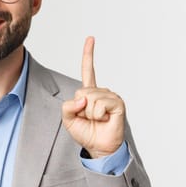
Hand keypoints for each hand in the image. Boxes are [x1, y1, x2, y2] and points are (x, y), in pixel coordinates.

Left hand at [62, 36, 125, 157]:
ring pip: (89, 99)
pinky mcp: (118, 103)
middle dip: (81, 109)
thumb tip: (83, 99)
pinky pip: (99, 105)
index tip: (91, 38)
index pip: (88, 70)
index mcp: (89, 92)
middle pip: (81, 91)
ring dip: (89, 114)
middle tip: (90, 118)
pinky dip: (98, 115)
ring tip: (98, 120)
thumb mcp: (68, 119)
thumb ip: (67, 106)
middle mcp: (101, 92)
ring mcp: (110, 96)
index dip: (88, 54)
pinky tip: (105, 119)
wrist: (99, 148)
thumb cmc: (86, 133)